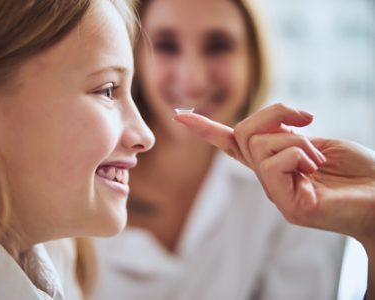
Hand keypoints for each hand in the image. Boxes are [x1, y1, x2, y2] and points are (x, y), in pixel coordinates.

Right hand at [174, 104, 374, 244]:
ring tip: (319, 159)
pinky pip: (275, 162)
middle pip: (244, 132)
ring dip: (297, 140)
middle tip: (308, 119)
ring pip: (259, 144)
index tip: (180, 115)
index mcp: (274, 163)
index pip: (232, 144)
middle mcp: (267, 179)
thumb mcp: (318, 140)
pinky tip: (316, 171)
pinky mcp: (285, 205)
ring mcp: (274, 194)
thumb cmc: (359, 171)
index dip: (206, 129)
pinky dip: (300, 155)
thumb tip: (270, 127)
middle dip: (275, 113)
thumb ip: (286, 135)